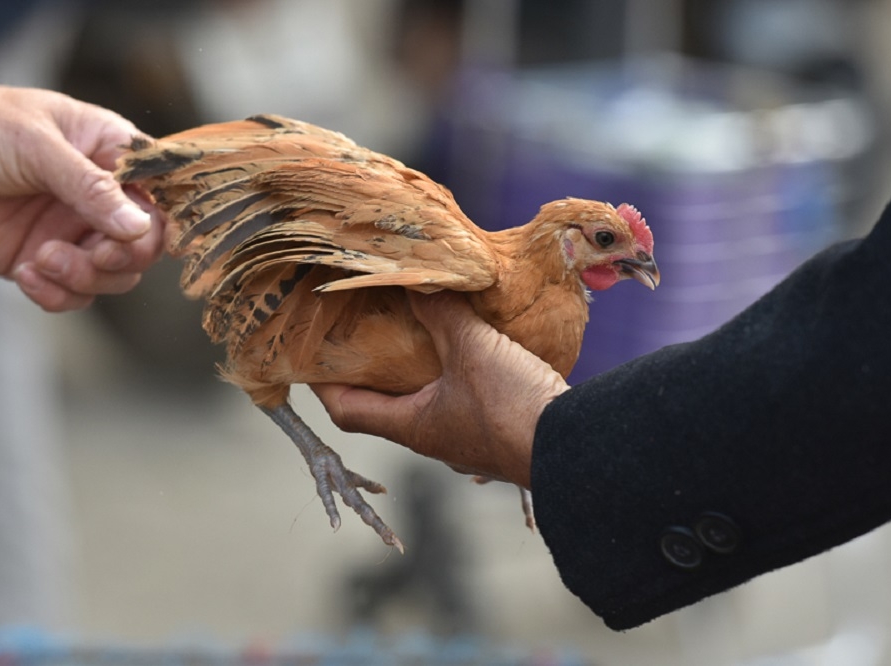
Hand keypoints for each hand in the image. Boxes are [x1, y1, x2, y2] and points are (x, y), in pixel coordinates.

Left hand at [0, 82, 163, 310]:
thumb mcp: (36, 145)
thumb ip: (89, 187)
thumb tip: (140, 228)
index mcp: (113, 156)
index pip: (162, 197)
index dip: (159, 223)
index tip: (136, 235)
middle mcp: (103, 199)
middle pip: (145, 247)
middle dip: (122, 258)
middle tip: (93, 254)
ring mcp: (74, 232)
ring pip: (114, 277)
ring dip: (85, 278)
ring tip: (44, 259)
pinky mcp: (45, 261)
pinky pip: (73, 295)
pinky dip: (57, 294)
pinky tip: (27, 273)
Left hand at [312, 291, 569, 488]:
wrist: (575, 448)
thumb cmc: (511, 407)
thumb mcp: (471, 349)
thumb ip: (441, 313)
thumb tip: (413, 280)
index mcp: (411, 425)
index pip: (346, 411)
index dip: (324, 385)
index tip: (314, 355)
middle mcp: (432, 438)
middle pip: (384, 406)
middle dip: (374, 370)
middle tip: (368, 330)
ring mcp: (464, 439)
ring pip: (426, 403)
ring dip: (417, 372)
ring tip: (417, 330)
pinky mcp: (495, 433)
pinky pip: (461, 402)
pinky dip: (454, 375)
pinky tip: (470, 348)